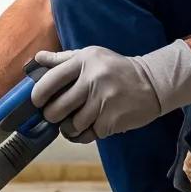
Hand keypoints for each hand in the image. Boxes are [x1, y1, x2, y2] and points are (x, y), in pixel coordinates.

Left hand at [31, 40, 190, 142]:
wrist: (153, 83)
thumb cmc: (116, 69)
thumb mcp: (92, 56)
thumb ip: (63, 59)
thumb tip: (37, 59)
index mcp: (84, 61)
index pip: (52, 79)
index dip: (39, 94)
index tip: (37, 102)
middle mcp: (93, 79)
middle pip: (58, 107)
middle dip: (51, 115)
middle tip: (54, 115)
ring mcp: (103, 101)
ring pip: (71, 125)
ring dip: (68, 128)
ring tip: (73, 123)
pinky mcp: (112, 119)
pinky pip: (87, 134)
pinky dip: (83, 135)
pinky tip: (87, 128)